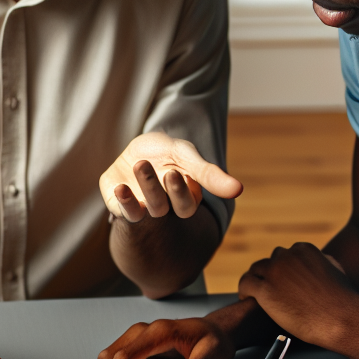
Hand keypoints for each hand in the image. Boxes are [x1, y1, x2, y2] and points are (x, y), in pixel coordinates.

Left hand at [99, 132, 241, 223]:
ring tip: (140, 164)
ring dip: (144, 187)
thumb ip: (209, 174)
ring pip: (144, 209)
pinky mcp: (119, 204)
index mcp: (184, 199)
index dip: (181, 192)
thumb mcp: (187, 156)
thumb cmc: (166, 153)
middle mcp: (162, 208)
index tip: (176, 173)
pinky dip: (122, 200)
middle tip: (166, 172)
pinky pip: (121, 209)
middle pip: (165, 209)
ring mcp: (140, 208)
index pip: (186, 205)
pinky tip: (121, 187)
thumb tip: (239, 190)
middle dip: (161, 190)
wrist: (136, 148)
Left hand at [237, 242, 357, 344]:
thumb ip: (322, 262)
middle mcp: (287, 256)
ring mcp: (275, 272)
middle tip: (270, 289)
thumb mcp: (335, 270)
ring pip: (255, 271)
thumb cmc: (343, 301)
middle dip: (271, 275)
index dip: (283, 269)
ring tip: (253, 294)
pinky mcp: (265, 291)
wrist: (342, 319)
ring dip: (255, 281)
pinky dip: (244, 291)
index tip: (283, 280)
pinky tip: (246, 299)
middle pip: (271, 261)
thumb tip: (319, 261)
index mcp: (304, 249)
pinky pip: (246, 284)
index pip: (286, 254)